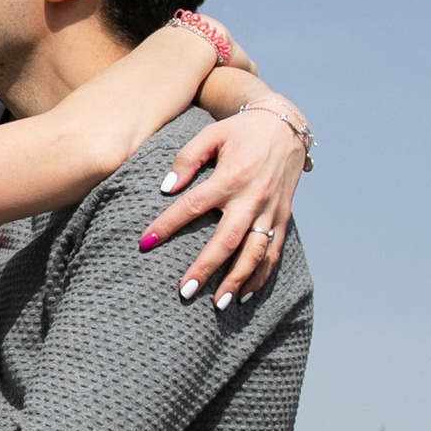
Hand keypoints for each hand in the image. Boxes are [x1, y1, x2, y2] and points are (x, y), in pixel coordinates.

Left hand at [138, 103, 305, 306]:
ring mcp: (271, 210)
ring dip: (237, 280)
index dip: (167, 225)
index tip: (145, 243)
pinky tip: (246, 295)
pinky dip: (261, 276)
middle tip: (184, 292)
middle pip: (227, 240)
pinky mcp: (283, 217)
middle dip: (206, 269)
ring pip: (255, 253)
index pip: (192, 206)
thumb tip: (166, 188)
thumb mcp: (211, 134)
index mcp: (230, 177)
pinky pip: (274, 252)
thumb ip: (187, 159)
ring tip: (218, 304)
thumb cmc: (241, 131)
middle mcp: (252, 197)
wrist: (286, 126)